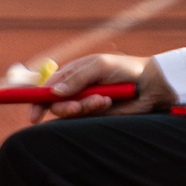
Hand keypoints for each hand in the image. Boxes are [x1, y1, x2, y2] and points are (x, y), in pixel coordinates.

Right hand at [36, 53, 177, 121]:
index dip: (37, 101)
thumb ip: (76, 79)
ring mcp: (87, 103)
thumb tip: (53, 93)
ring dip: (84, 107)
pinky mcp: (99, 115)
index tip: (34, 115)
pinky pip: (87, 119)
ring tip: (103, 100)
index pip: (47, 88)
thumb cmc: (126, 69)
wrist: (151, 84)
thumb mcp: (98, 66)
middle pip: (56, 104)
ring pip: (72, 113)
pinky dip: (94, 111)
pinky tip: (108, 102)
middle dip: (65, 107)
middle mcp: (77, 89)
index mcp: (72, 73)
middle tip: (79, 106)